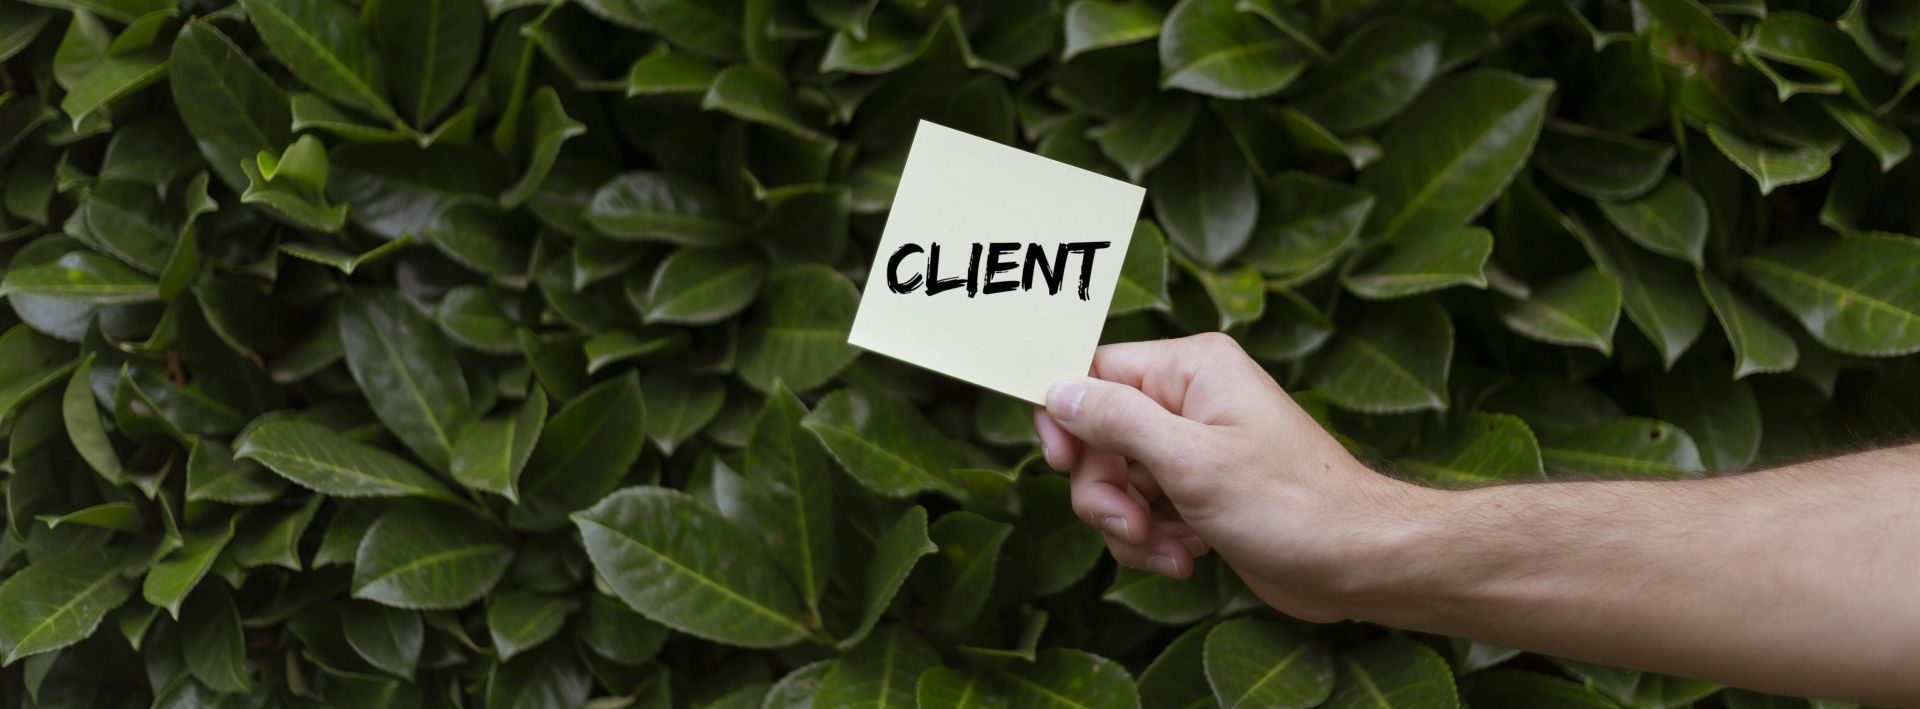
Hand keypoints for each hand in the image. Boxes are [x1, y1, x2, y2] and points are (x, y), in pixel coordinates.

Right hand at [1034, 333, 1424, 621]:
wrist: (1358, 562)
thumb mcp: (1191, 461)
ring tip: (1172, 549)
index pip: (1094, 371)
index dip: (1066, 416)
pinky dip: (1153, 539)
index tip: (1062, 462)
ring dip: (1130, 525)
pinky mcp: (1200, 490)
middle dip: (1105, 490)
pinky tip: (1187, 556)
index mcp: (1190, 369)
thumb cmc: (1291, 505)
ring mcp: (1195, 446)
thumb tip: (1057, 390)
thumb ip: (1117, 421)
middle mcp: (1190, 399)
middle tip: (1132, 525)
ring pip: (1117, 480)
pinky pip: (1144, 509)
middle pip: (1098, 435)